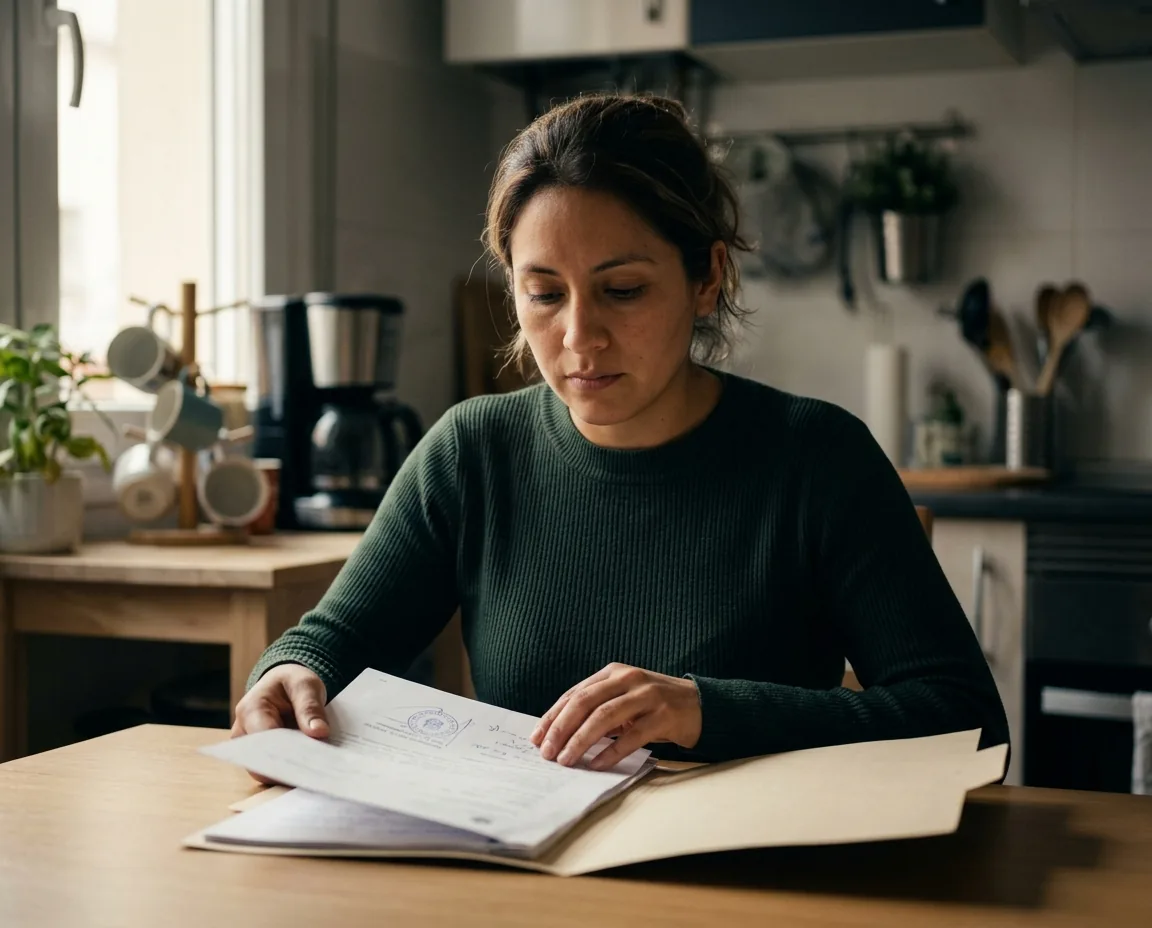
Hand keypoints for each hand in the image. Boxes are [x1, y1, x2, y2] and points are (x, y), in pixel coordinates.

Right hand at [231, 664, 328, 782]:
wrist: (283, 684)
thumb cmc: (291, 682)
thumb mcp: (305, 685)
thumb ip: (310, 707)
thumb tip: (319, 732)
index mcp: (251, 709)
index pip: (263, 740)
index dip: (283, 754)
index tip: (307, 763)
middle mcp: (243, 731)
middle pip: (261, 760)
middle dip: (287, 768)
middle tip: (315, 773)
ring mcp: (249, 746)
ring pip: (265, 770)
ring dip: (289, 772)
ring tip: (315, 774)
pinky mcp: (260, 755)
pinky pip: (272, 770)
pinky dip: (290, 771)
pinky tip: (309, 772)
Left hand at [530, 663, 701, 771]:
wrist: (699, 705)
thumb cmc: (653, 705)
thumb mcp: (623, 698)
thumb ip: (597, 708)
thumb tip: (559, 734)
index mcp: (613, 673)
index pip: (575, 694)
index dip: (553, 716)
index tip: (537, 737)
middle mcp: (628, 679)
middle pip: (585, 702)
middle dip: (562, 728)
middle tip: (547, 752)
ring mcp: (647, 696)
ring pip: (605, 717)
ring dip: (581, 740)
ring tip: (566, 760)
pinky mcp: (664, 716)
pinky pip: (631, 736)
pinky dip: (610, 752)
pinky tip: (596, 764)